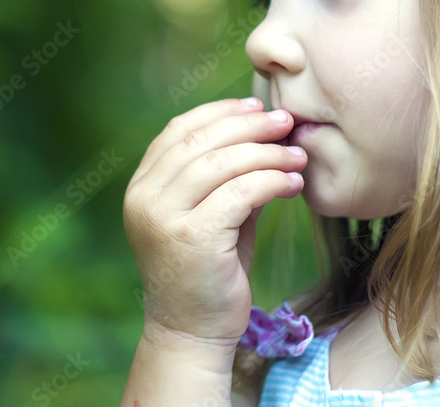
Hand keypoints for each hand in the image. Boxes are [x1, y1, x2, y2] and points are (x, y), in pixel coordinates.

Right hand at [123, 97, 306, 349]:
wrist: (192, 332)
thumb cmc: (207, 272)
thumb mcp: (210, 215)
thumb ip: (225, 177)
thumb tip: (264, 134)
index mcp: (141, 187)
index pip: (178, 131)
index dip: (219, 111)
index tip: (256, 106)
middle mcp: (144, 198)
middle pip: (200, 141)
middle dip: (249, 125)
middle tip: (286, 121)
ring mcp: (163, 218)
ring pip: (221, 164)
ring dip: (266, 153)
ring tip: (298, 155)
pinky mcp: (192, 238)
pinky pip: (239, 194)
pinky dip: (271, 182)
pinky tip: (293, 185)